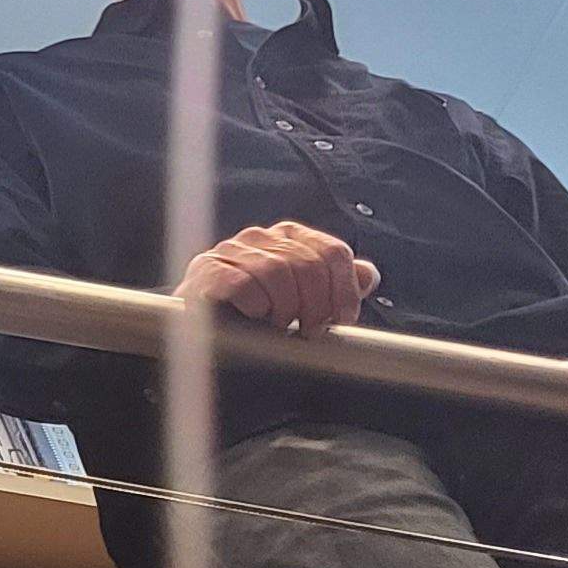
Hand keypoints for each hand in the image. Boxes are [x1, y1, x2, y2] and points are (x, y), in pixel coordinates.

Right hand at [174, 221, 376, 333]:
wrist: (199, 331)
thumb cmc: (254, 316)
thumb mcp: (302, 300)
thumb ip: (335, 284)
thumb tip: (368, 275)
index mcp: (289, 237)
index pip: (333, 252)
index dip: (345, 290)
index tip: (342, 320)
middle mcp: (260, 236)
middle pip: (308, 264)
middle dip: (316, 304)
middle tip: (311, 331)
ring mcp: (231, 250)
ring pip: (277, 272)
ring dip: (285, 307)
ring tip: (281, 327)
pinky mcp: (207, 270)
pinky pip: (243, 283)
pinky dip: (256, 305)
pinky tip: (255, 317)